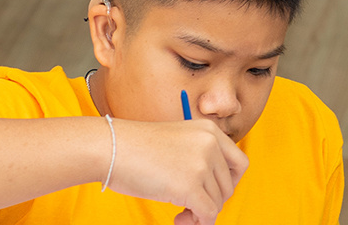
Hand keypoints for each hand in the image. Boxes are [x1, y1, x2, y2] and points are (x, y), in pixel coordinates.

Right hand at [105, 119, 249, 224]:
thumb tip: (217, 194)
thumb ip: (199, 159)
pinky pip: (208, 214)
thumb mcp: (177, 143)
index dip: (229, 183)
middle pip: (228, 186)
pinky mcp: (189, 185)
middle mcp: (211, 144)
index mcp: (210, 131)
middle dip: (212, 201)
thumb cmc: (134, 148)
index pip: (239, 163)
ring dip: (201, 214)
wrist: (108, 146)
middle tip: (190, 208)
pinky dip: (198, 223)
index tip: (212, 192)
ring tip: (180, 215)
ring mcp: (201, 164)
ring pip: (217, 202)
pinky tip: (179, 221)